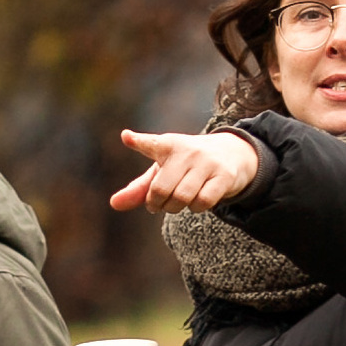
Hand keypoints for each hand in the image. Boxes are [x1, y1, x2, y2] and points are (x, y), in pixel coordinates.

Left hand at [110, 126, 260, 214]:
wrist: (231, 153)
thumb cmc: (186, 165)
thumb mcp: (162, 171)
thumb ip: (138, 189)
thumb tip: (113, 204)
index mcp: (167, 145)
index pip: (151, 144)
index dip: (138, 142)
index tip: (128, 138)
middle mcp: (186, 151)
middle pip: (162, 189)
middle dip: (157, 204)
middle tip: (159, 204)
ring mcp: (207, 162)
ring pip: (182, 198)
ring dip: (176, 208)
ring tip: (178, 202)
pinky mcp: (224, 175)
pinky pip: (203, 202)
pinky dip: (197, 208)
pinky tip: (197, 200)